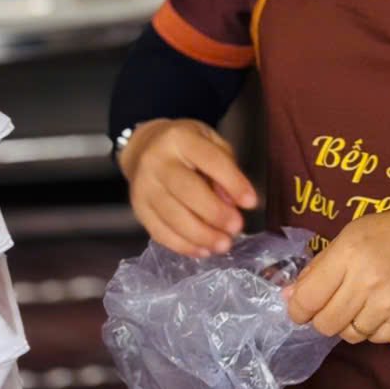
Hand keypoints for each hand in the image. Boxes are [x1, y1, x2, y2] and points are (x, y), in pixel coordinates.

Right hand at [119, 118, 257, 258]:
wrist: (143, 147)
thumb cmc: (186, 147)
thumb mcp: (210, 143)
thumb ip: (225, 167)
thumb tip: (233, 202)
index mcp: (180, 138)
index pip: (210, 160)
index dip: (232, 182)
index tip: (251, 202)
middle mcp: (157, 161)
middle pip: (187, 190)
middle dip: (214, 213)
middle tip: (236, 228)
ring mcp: (143, 186)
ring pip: (172, 216)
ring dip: (201, 235)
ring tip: (223, 245)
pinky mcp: (138, 209)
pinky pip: (160, 232)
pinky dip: (183, 246)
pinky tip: (203, 251)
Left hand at [284, 204, 389, 342]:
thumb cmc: (387, 234)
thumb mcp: (349, 237)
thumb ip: (318, 268)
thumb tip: (288, 297)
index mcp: (349, 254)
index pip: (308, 299)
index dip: (298, 309)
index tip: (301, 308)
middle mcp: (369, 281)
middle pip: (326, 324)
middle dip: (323, 318)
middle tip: (334, 304)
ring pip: (350, 335)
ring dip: (350, 323)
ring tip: (362, 303)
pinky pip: (375, 339)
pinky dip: (373, 328)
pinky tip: (381, 308)